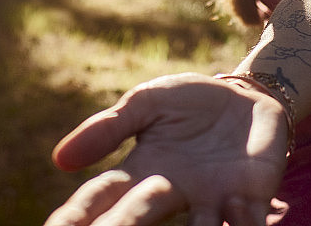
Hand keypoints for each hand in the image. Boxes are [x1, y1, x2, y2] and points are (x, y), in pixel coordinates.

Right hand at [44, 72, 288, 225]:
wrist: (246, 98)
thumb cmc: (189, 103)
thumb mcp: (146, 104)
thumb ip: (109, 128)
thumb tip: (59, 159)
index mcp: (142, 173)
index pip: (101, 199)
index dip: (77, 215)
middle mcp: (172, 195)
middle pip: (138, 220)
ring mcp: (212, 202)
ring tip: (188, 225)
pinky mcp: (251, 199)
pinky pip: (246, 222)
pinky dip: (241, 223)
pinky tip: (231, 205)